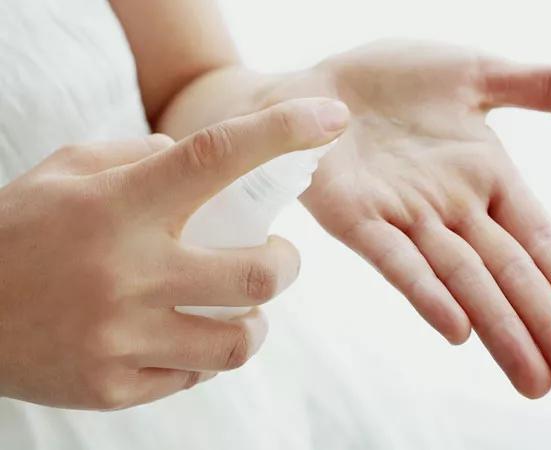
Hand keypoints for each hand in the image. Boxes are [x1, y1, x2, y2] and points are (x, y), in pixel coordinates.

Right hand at [0, 98, 347, 409]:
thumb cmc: (16, 232)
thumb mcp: (66, 172)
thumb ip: (137, 157)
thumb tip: (200, 158)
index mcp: (119, 206)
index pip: (217, 156)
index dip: (281, 132)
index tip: (329, 119)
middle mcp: (128, 274)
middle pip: (259, 274)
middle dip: (286, 263)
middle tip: (276, 255)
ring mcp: (122, 338)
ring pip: (240, 340)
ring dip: (254, 319)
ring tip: (237, 306)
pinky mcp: (114, 387)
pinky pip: (195, 375)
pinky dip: (204, 354)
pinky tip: (181, 334)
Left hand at [264, 40, 550, 402]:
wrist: (315, 87)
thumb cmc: (389, 82)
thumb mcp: (475, 74)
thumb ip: (541, 86)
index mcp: (486, 181)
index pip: (540, 241)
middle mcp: (451, 210)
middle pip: (509, 276)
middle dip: (546, 329)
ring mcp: (405, 219)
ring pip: (461, 281)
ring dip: (497, 329)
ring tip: (532, 379)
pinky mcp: (355, 218)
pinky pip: (396, 259)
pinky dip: (426, 292)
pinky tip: (457, 328)